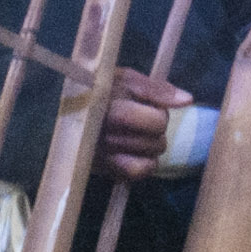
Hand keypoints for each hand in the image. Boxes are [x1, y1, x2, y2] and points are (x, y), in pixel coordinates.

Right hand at [98, 67, 188, 181]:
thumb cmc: (100, 91)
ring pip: (152, 155)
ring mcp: (104, 153)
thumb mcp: (126, 79)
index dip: (160, 114)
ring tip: (135, 134)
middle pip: (158, 139)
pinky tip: (137, 152)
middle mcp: (106, 132)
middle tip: (139, 120)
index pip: (157, 121)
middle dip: (155, 129)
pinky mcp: (104, 168)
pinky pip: (139, 172)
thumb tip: (187, 100)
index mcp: (111, 105)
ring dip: (151, 145)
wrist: (63, 113)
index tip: (145, 106)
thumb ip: (157, 89)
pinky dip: (145, 163)